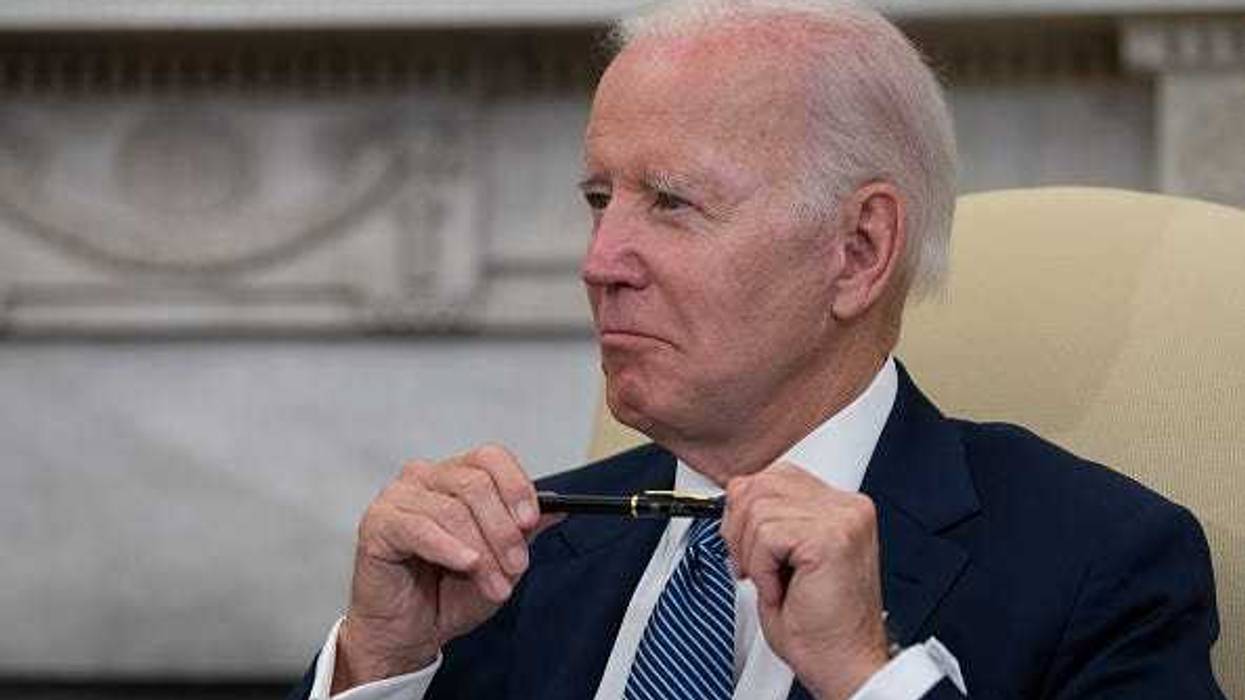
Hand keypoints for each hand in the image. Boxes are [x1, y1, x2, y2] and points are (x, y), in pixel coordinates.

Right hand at [332, 444, 558, 692]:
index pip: (490, 458)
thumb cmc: (447, 593)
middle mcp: (425, 478)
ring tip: (494, 586)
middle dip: (503, 530)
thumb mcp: (499, 563)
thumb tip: (557, 510)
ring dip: (481, 552)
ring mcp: (398, 497)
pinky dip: (449, 547)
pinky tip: (465, 564)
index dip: (515, 486)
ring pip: (452, 510)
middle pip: (475, 484)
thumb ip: (523, 534)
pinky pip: (419, 528)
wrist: (410, 633)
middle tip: (516, 565)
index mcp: (455, 477)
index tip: (531, 520)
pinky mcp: (378, 524)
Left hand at [722, 462, 888, 699]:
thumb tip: (735, 495)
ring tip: (773, 582)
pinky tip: (782, 590)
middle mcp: (846, 506)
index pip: (774, 476)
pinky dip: (761, 568)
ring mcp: (843, 518)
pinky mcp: (831, 537)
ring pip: (758, 508)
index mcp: (839, 506)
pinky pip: (767, 535)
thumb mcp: (782, 557)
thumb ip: (767, 516)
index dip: (746, 512)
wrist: (844, 665)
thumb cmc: (817, 625)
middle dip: (739, 530)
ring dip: (751, 553)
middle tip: (752, 569)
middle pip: (760, 484)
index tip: (749, 550)